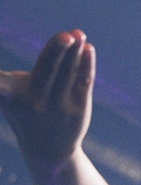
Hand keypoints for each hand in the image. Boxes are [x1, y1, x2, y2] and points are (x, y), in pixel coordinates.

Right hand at [0, 30, 94, 169]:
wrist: (47, 150)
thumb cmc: (23, 108)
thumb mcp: (7, 92)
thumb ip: (16, 70)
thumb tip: (47, 46)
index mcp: (8, 94)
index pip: (0, 83)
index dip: (0, 82)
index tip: (2, 82)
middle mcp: (33, 102)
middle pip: (47, 70)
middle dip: (56, 52)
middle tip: (66, 36)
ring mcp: (58, 107)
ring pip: (68, 73)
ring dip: (74, 52)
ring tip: (78, 34)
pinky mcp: (78, 110)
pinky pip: (83, 82)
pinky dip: (87, 64)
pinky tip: (88, 48)